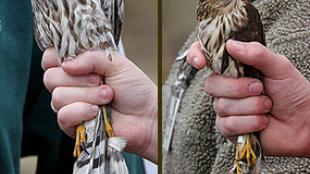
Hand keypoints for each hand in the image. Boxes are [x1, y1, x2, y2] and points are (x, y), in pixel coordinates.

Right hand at [42, 49, 157, 162]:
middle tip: (101, 81)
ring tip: (107, 97)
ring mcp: (72, 105)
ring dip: (87, 96)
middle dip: (79, 79)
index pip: (50, 59)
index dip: (57, 58)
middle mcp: (72, 86)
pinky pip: (63, 116)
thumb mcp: (116, 62)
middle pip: (51, 78)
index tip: (76, 62)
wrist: (146, 115)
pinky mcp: (74, 125)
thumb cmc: (135, 89)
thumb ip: (91, 57)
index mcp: (79, 67)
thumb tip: (66, 64)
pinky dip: (82, 111)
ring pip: (58, 97)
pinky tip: (97, 112)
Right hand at [187, 40, 309, 156]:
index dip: (196, 56)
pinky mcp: (229, 128)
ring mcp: (226, 108)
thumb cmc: (292, 92)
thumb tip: (230, 44)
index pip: (206, 58)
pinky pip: (228, 124)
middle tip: (260, 88)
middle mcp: (227, 87)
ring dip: (250, 106)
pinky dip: (250, 122)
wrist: (304, 122)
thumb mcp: (279, 66)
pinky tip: (263, 121)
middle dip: (238, 88)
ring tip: (267, 106)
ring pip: (222, 106)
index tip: (201, 62)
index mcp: (234, 68)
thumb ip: (256, 53)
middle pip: (211, 84)